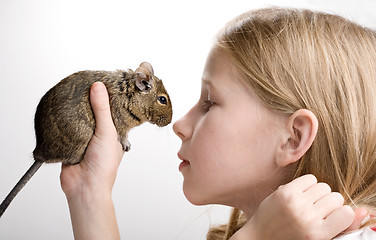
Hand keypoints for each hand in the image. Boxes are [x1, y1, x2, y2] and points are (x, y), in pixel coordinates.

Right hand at [60, 81, 123, 197]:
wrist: (85, 187)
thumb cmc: (104, 165)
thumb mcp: (107, 132)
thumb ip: (102, 109)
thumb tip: (99, 87)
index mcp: (115, 133)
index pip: (113, 110)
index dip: (109, 97)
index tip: (102, 82)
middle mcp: (101, 135)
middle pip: (95, 113)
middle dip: (90, 102)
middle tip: (83, 84)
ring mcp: (86, 139)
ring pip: (80, 120)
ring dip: (76, 111)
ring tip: (71, 93)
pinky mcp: (71, 143)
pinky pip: (67, 129)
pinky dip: (64, 122)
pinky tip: (60, 110)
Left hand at [232, 174, 357, 239]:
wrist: (260, 237)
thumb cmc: (293, 238)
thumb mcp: (319, 238)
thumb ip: (343, 227)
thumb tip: (363, 211)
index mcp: (318, 234)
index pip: (346, 212)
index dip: (340, 214)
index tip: (330, 219)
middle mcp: (307, 217)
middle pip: (335, 197)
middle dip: (329, 204)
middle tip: (316, 212)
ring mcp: (295, 203)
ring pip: (324, 186)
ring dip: (319, 194)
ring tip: (308, 204)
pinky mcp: (284, 191)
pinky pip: (310, 178)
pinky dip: (308, 185)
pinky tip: (300, 195)